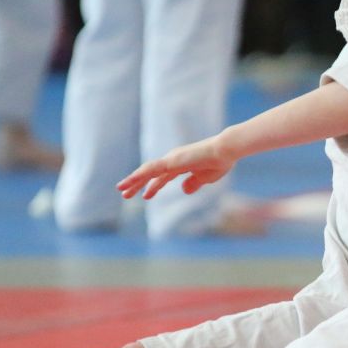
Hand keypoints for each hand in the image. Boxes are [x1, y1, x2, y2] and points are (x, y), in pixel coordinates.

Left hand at [118, 135, 235, 199]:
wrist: (225, 151)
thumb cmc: (220, 162)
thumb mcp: (206, 178)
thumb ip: (194, 183)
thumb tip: (184, 190)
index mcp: (181, 164)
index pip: (162, 176)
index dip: (153, 186)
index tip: (146, 196)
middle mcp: (173, 160)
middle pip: (150, 173)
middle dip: (138, 184)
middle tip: (125, 194)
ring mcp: (171, 159)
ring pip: (147, 171)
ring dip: (133, 180)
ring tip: (122, 190)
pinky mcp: (172, 161)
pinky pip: (152, 169)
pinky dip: (140, 175)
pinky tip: (131, 180)